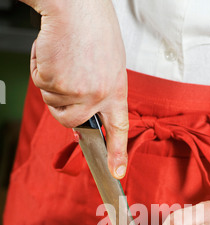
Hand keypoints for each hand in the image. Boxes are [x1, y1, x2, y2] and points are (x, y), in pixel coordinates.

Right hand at [23, 0, 127, 178]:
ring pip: (53, 104)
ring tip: (63, 58)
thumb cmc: (91, 29)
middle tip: (64, 77)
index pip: (119, 128)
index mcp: (116, 90)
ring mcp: (80, 92)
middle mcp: (100, 96)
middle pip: (71, 122)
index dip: (118, 153)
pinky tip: (53, 52)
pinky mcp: (59, 84)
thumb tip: (84, 118)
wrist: (76, 6)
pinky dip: (40, 68)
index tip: (117, 172)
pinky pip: (40, 86)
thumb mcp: (107, 64)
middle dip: (60, 105)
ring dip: (50, 82)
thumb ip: (99, 92)